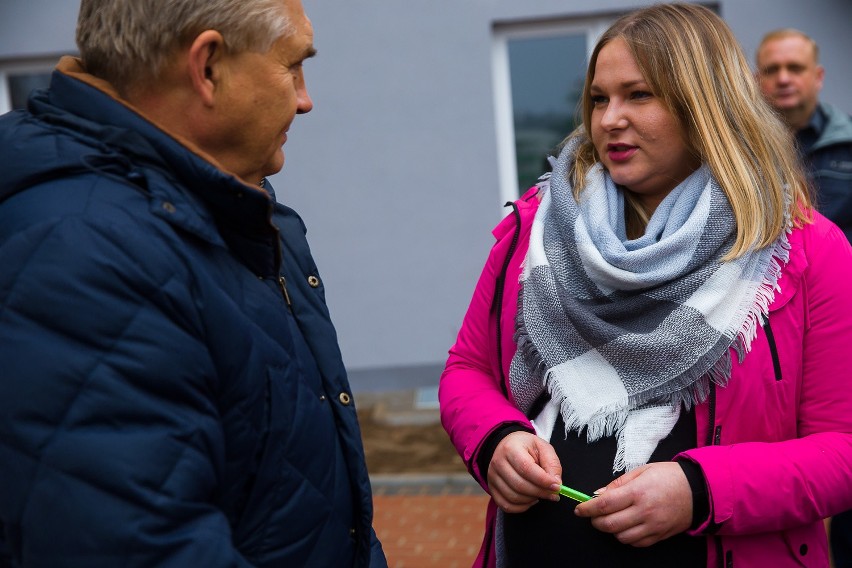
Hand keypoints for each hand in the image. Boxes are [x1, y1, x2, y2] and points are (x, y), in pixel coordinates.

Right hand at [487, 431, 561, 512]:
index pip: (526, 468)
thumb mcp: (543, 448)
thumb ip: (552, 464)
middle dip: (540, 492)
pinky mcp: (492, 489)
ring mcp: (492, 477)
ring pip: (513, 497)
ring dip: (532, 499)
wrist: (507, 446)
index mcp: (511, 448)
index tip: (557, 486)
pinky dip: (522, 507)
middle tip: (554, 494)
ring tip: (542, 494)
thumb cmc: (527, 448)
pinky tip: (531, 499)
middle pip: (519, 485)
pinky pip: (506, 505)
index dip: (543, 480)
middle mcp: (497, 462)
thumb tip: (556, 484)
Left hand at [574, 462, 692, 546]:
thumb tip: (598, 494)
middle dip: (595, 521)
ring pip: (621, 537)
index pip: (604, 504)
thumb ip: (618, 483)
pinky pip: (636, 543)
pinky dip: (625, 537)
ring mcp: (653, 526)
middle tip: (591, 515)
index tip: (579, 509)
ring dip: (610, 530)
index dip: (587, 508)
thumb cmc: (669, 476)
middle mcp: (644, 511)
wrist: (698, 490)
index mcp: (638, 492)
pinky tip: (625, 526)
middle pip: (609, 524)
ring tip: (610, 519)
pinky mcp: (659, 536)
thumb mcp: (642, 470)